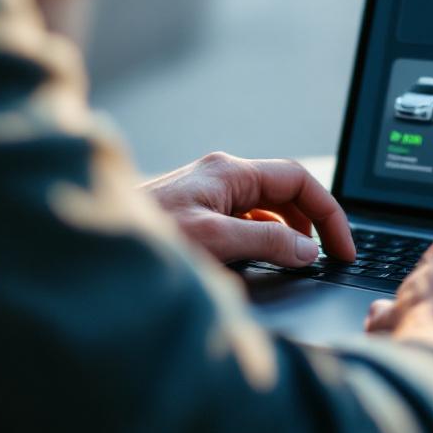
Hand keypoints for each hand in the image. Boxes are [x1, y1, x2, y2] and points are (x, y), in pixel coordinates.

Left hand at [143, 152, 355, 266]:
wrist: (91, 244)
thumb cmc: (144, 234)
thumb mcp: (212, 239)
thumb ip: (264, 242)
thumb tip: (305, 250)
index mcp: (230, 171)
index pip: (298, 179)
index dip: (328, 211)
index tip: (341, 246)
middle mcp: (222, 175)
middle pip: (286, 191)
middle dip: (313, 221)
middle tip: (329, 256)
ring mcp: (208, 192)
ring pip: (266, 206)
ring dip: (289, 230)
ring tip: (301, 260)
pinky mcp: (197, 210)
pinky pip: (245, 219)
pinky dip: (264, 237)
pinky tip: (263, 260)